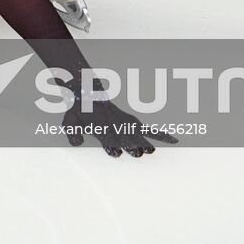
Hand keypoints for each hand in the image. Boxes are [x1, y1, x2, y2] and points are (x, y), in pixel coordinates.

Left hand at [62, 98, 178, 157]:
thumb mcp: (69, 121)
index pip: (108, 139)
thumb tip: (76, 143)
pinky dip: (161, 135)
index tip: (116, 152)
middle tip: (137, 153)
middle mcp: (115, 125)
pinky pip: (148, 130)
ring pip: (138, 134)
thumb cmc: (77, 109)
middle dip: (131, 146)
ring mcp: (124, 123)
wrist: (86, 90)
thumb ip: (73, 132)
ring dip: (143, 143)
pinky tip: (173, 141)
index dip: (112, 146)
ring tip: (150, 151)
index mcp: (100, 126)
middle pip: (125, 138)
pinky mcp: (131, 122)